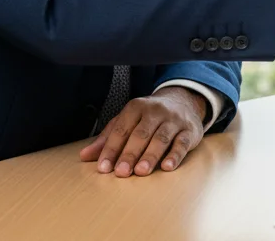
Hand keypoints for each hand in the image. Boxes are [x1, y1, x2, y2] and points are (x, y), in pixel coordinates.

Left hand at [80, 87, 206, 176]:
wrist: (184, 102)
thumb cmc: (149, 117)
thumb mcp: (127, 121)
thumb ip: (107, 138)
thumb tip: (84, 156)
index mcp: (136, 107)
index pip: (121, 129)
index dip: (111, 149)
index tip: (103, 167)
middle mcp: (156, 111)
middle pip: (141, 134)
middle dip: (130, 154)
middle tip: (121, 172)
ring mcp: (174, 120)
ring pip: (161, 138)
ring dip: (150, 156)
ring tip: (141, 171)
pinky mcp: (190, 130)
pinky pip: (182, 143)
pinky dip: (175, 155)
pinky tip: (167, 167)